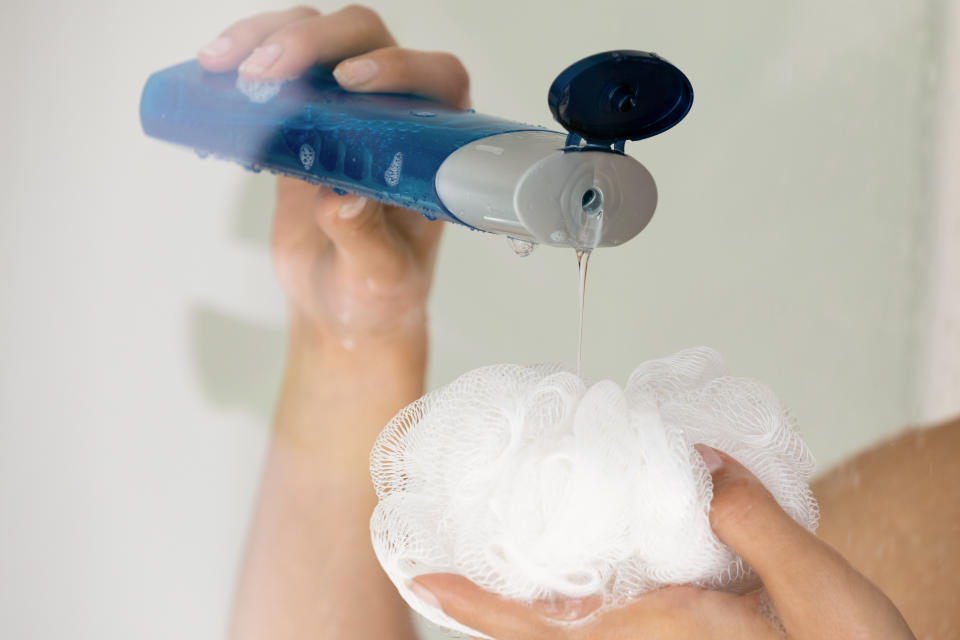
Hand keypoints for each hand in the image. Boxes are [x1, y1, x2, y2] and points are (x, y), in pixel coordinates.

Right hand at [197, 5, 469, 348]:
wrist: (342, 304)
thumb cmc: (381, 292)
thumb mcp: (380, 275)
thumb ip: (366, 240)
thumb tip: (342, 199)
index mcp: (435, 146)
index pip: (434, 78)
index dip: (399, 65)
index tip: (350, 80)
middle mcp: (397, 114)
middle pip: (364, 39)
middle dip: (312, 42)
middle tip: (262, 75)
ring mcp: (346, 111)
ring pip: (315, 39)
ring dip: (267, 38)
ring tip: (223, 67)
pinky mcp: (301, 121)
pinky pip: (276, 70)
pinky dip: (242, 60)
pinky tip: (211, 71)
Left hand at [412, 445, 915, 639]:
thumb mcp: (819, 593)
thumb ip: (756, 523)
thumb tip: (701, 462)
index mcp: (659, 637)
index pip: (542, 626)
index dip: (478, 605)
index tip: (426, 578)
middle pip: (548, 622)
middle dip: (495, 591)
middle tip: (456, 541)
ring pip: (577, 618)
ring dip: (532, 585)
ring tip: (506, 533)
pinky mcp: (685, 635)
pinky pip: (614, 612)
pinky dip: (585, 581)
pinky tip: (593, 546)